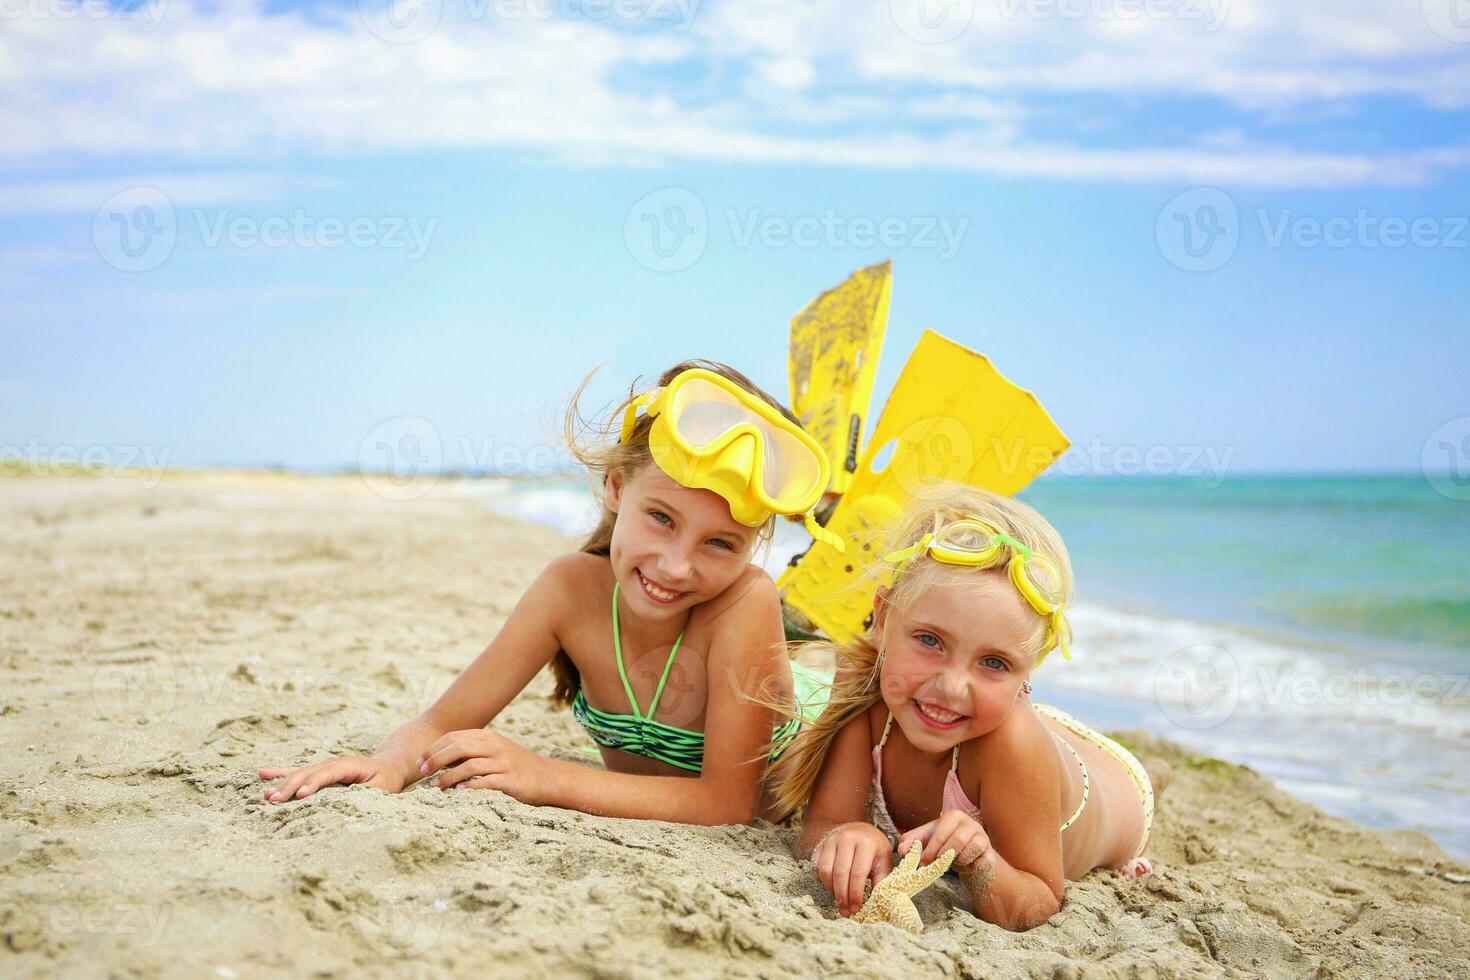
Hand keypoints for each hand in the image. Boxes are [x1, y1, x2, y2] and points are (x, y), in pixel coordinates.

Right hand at [258, 755, 404, 803]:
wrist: (387, 766)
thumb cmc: (385, 780)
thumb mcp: (382, 788)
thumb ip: (366, 793)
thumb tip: (350, 802)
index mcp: (349, 765)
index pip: (328, 774)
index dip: (314, 784)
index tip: (300, 795)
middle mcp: (333, 763)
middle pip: (308, 773)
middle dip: (291, 786)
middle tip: (274, 800)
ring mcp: (324, 765)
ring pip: (300, 773)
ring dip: (283, 784)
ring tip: (267, 795)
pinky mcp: (318, 771)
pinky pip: (297, 771)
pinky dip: (281, 773)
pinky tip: (263, 774)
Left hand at [416, 729, 554, 804]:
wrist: (548, 777)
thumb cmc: (515, 767)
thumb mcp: (494, 752)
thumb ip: (472, 752)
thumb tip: (440, 760)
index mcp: (488, 737)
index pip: (454, 737)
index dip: (434, 749)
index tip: (420, 762)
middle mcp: (495, 746)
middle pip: (459, 747)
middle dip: (436, 759)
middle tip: (423, 773)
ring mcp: (503, 762)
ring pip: (470, 765)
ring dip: (449, 776)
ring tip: (436, 787)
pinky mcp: (510, 779)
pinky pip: (486, 781)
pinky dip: (471, 786)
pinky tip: (459, 792)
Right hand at [810, 822, 893, 917]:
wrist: (859, 830)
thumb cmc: (874, 849)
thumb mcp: (884, 860)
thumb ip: (882, 878)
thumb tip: (877, 900)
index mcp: (865, 843)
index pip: (858, 873)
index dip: (856, 894)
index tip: (856, 909)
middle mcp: (846, 839)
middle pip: (840, 873)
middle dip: (842, 896)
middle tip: (846, 911)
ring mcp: (831, 840)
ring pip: (825, 870)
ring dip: (831, 890)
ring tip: (840, 901)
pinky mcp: (821, 844)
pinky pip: (816, 867)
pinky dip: (822, 881)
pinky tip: (832, 889)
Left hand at [897, 808, 991, 867]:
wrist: (971, 858)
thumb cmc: (947, 845)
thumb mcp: (928, 839)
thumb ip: (913, 841)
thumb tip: (901, 850)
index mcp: (953, 816)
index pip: (940, 831)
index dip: (930, 848)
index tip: (922, 861)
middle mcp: (970, 823)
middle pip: (956, 840)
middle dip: (941, 855)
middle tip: (933, 865)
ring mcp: (983, 837)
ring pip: (967, 852)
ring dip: (956, 861)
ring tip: (952, 861)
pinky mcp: (990, 852)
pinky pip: (979, 862)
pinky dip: (969, 867)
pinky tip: (966, 864)